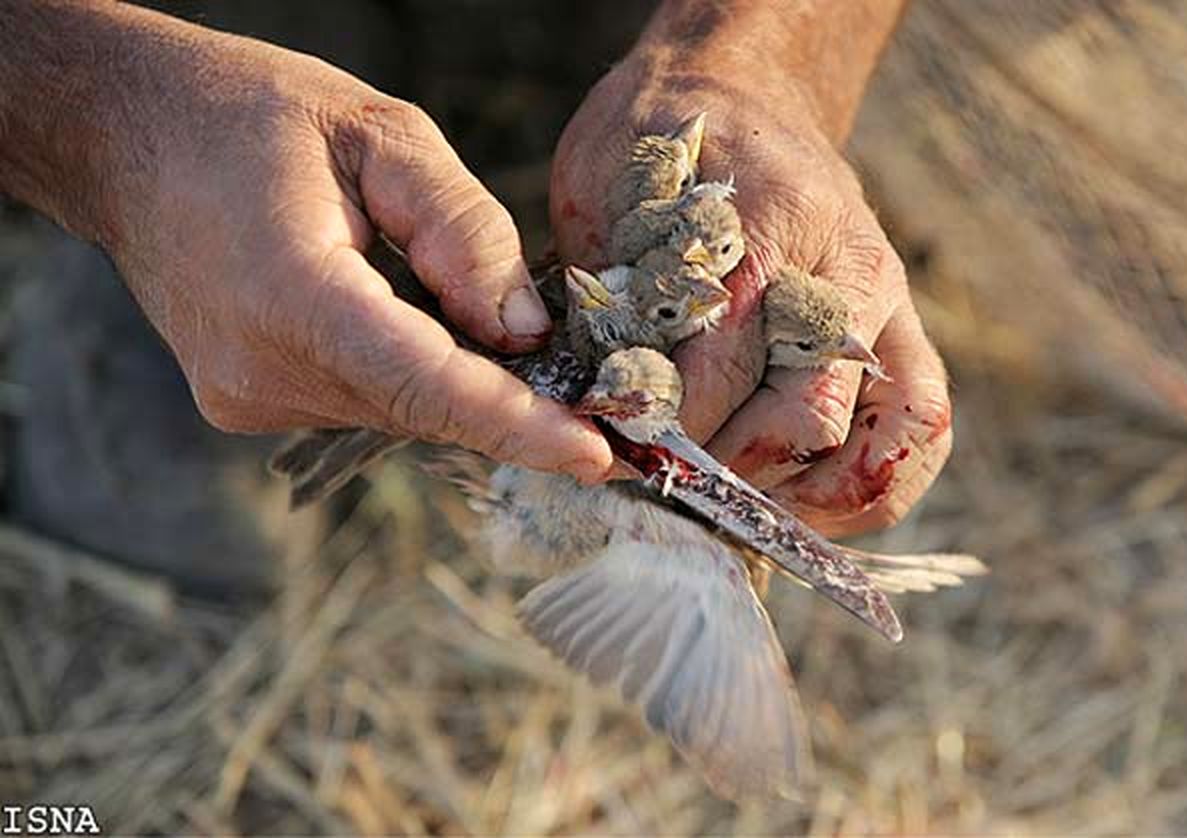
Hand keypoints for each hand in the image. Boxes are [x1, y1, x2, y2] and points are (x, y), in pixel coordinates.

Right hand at [2, 4, 610, 481]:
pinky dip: (410, 375)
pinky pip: (362, 400)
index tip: (597, 456)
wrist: (126, 136)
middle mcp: (260, 372)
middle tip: (590, 391)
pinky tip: (413, 317)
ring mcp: (246, 398)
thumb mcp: (379, 135)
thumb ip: (464, 233)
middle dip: (511, 404)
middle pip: (422, 407)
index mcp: (290, 297)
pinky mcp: (246, 402)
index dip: (518, 427)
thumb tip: (526, 333)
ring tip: (479, 315)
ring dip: (458, 381)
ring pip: (397, 409)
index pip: (425, 386)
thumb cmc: (248, 117)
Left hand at [550, 30, 949, 534]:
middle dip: (733, 470)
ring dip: (814, 497)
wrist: (745, 98)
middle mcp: (847, 270)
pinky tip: (805, 503)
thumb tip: (609, 409)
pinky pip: (921, 430)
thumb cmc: (665, 148)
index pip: (722, 363)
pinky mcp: (903, 335)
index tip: (626, 450)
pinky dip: (871, 488)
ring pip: (889, 437)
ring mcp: (888, 305)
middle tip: (679, 484)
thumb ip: (611, 296)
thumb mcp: (608, 192)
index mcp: (770, 224)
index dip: (668, 427)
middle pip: (807, 416)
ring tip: (748, 509)